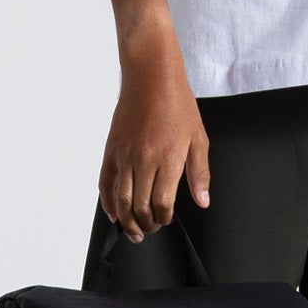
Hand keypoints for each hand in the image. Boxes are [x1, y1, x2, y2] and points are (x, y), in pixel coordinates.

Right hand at [99, 48, 210, 241]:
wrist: (151, 77)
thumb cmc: (178, 104)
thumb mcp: (199, 138)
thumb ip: (199, 173)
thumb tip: (202, 201)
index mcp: (168, 159)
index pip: (162, 204)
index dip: (163, 218)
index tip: (166, 220)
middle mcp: (144, 160)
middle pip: (140, 207)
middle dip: (145, 225)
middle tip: (150, 229)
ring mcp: (124, 156)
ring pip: (120, 200)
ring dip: (127, 220)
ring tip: (133, 230)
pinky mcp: (111, 150)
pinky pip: (105, 183)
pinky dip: (108, 202)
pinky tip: (115, 213)